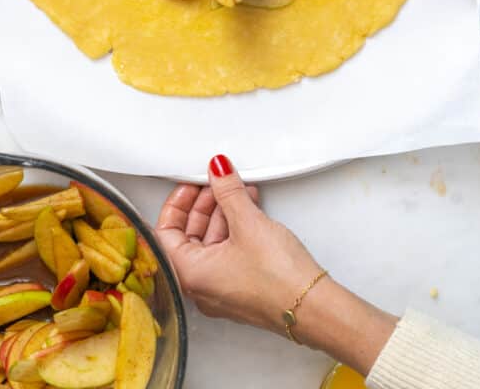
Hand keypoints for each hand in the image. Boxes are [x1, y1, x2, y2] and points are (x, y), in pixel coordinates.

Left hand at [156, 155, 396, 374]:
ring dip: (224, 212)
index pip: (165, 232)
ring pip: (212, 242)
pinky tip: (250, 208)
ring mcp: (222, 289)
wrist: (314, 308)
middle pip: (189, 235)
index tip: (191, 184)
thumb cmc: (277, 278)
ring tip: (239, 190)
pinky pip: (229, 251)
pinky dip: (236, 228)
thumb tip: (217, 170)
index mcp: (189, 274)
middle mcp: (201, 286)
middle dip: (204, 204)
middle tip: (217, 183)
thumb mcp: (247, 222)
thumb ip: (228, 191)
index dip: (177, 203)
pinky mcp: (243, 287)